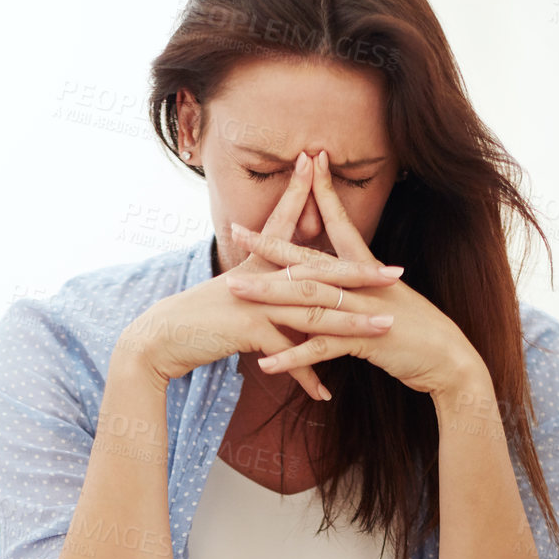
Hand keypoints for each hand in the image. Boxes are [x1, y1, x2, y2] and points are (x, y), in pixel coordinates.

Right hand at [117, 151, 402, 399]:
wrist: (162, 338)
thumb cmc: (200, 318)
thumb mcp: (235, 293)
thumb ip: (263, 283)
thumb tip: (286, 284)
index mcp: (259, 263)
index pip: (287, 224)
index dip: (306, 195)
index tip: (321, 165)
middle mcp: (262, 276)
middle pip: (320, 271)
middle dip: (361, 272)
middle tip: (396, 273)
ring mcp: (256, 300)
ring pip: (313, 310)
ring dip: (352, 324)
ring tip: (385, 329)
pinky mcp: (247, 329)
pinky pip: (287, 355)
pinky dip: (306, 375)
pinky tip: (325, 393)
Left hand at [227, 150, 484, 400]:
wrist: (451, 361)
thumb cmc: (418, 334)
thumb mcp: (387, 302)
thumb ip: (362, 289)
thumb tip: (342, 281)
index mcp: (369, 271)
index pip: (342, 224)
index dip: (324, 192)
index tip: (307, 161)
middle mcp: (364, 284)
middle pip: (311, 261)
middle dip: (271, 246)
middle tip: (236, 230)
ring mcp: (364, 311)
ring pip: (309, 300)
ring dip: (269, 297)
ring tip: (235, 291)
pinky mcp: (366, 341)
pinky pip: (322, 349)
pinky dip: (293, 357)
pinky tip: (265, 364)